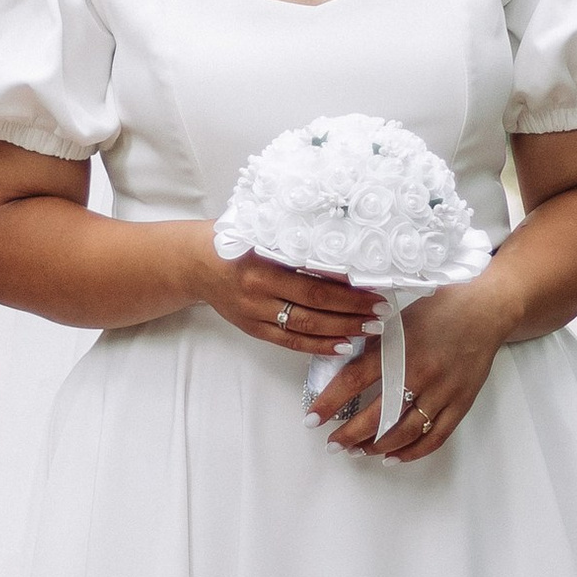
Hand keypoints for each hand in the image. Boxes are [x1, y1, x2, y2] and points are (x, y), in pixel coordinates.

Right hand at [196, 229, 375, 361]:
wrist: (194, 263)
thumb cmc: (233, 239)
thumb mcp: (262, 230)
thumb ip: (295, 240)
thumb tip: (343, 251)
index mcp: (263, 262)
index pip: (314, 280)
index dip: (346, 289)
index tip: (374, 289)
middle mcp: (258, 290)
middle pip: (315, 306)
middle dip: (352, 311)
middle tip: (381, 312)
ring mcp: (255, 312)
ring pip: (305, 328)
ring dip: (342, 330)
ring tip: (370, 329)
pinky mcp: (253, 328)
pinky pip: (290, 342)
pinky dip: (318, 346)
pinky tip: (342, 345)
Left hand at [308, 276, 508, 461]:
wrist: (486, 309)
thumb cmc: (441, 309)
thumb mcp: (400, 318)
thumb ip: (375, 344)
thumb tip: (344, 366)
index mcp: (400, 348)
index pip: (354, 380)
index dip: (329, 402)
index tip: (312, 418)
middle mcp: (421, 372)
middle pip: (378, 414)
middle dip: (350, 434)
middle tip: (332, 444)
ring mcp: (443, 391)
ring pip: (405, 431)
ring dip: (377, 446)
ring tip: (358, 451)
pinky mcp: (461, 403)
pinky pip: (435, 437)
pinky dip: (412, 452)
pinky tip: (393, 457)